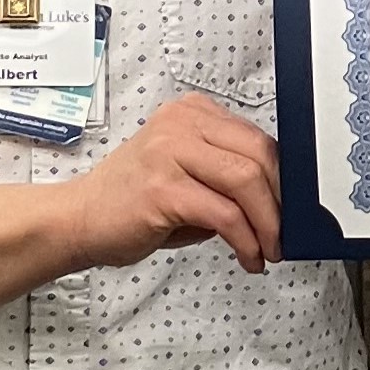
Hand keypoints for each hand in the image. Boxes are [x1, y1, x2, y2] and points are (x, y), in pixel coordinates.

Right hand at [73, 96, 281, 272]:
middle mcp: (180, 123)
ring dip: (267, 224)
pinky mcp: (163, 189)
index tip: (291, 208)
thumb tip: (278, 200)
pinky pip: (225, 215)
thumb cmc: (132, 201)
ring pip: (247, 181)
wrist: (78, 220)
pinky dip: (246, 240)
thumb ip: (225, 175)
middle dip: (281, 202)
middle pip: (259, 155)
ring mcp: (169, 152)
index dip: (283, 178)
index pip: (256, 138)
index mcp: (191, 113)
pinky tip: (247, 256)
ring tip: (268, 249)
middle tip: (283, 234)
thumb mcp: (185, 172)